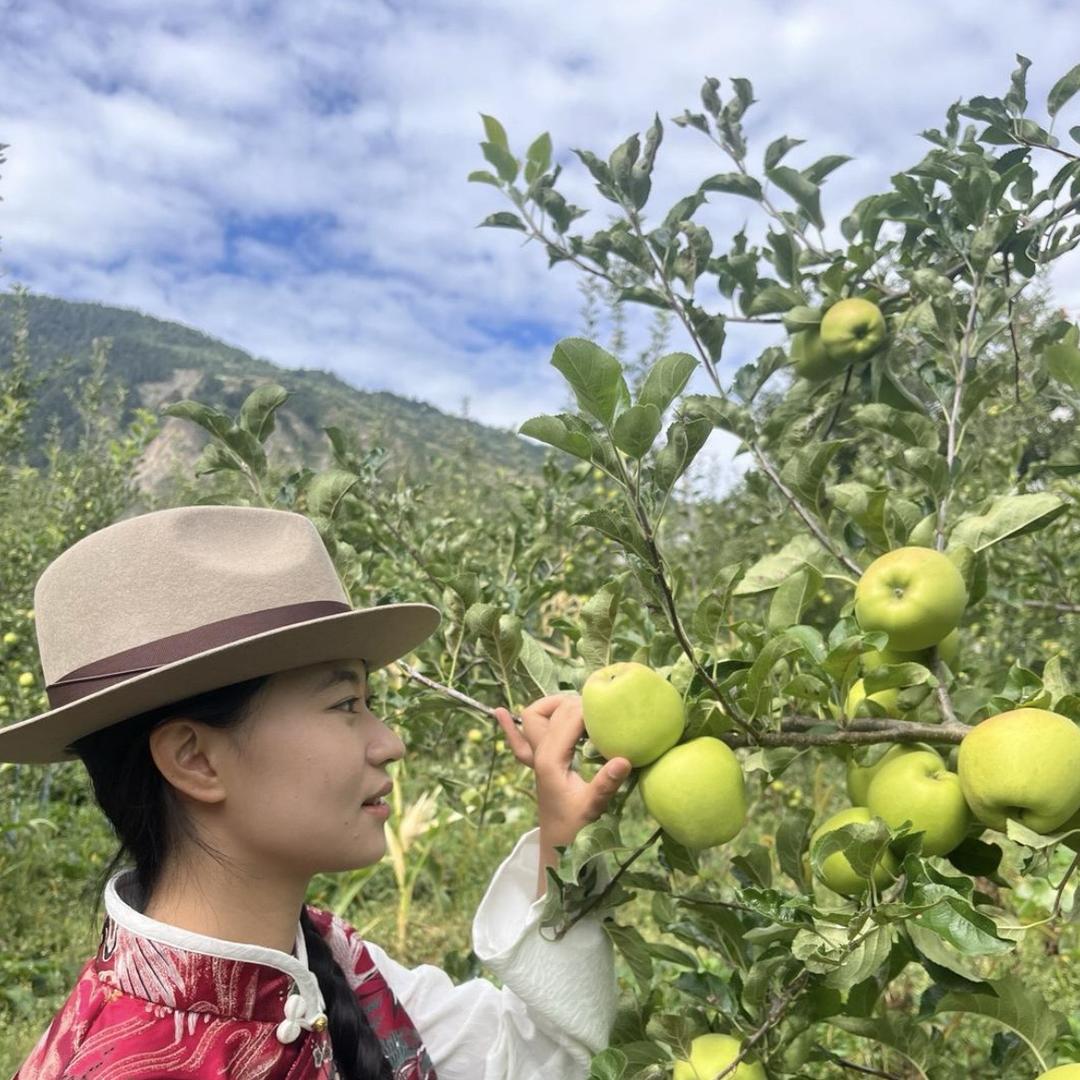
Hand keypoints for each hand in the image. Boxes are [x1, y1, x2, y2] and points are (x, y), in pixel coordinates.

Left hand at [494, 693, 631, 848]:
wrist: (558, 847)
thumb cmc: (575, 828)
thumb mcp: (593, 807)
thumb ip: (605, 784)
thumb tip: (624, 760)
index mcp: (551, 758)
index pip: (569, 717)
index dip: (589, 708)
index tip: (612, 710)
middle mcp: (540, 753)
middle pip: (549, 711)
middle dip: (573, 703)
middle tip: (600, 708)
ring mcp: (536, 759)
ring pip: (532, 719)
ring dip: (551, 707)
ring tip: (576, 706)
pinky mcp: (538, 765)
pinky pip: (519, 741)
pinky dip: (510, 727)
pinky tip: (499, 712)